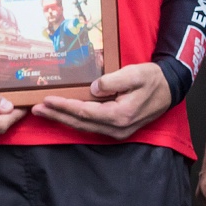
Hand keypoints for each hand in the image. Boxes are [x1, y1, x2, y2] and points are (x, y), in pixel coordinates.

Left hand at [32, 62, 171, 139]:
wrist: (169, 88)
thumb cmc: (152, 79)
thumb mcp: (135, 73)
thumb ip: (113, 81)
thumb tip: (93, 88)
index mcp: (121, 115)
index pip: (85, 112)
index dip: (65, 106)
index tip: (47, 99)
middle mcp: (117, 128)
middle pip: (80, 123)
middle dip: (57, 116)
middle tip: (36, 109)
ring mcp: (117, 132)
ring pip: (84, 127)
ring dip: (63, 119)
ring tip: (44, 111)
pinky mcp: (117, 129)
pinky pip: (91, 126)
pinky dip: (75, 120)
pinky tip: (64, 114)